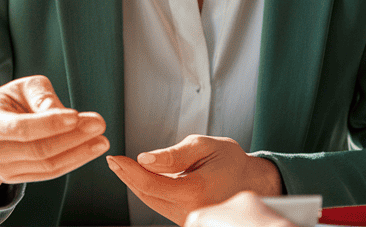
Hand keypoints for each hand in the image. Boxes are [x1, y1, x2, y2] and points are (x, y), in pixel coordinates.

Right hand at [0, 75, 108, 196]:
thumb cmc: (5, 106)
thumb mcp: (18, 89)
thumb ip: (41, 96)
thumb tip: (62, 112)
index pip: (22, 128)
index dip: (50, 123)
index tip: (76, 116)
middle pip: (38, 149)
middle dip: (73, 137)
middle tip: (98, 124)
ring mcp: (4, 170)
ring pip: (47, 165)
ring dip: (78, 152)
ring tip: (101, 140)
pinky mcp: (17, 179)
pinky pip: (49, 173)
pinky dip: (73, 161)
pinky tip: (91, 149)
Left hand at [106, 135, 283, 224]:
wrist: (251, 181)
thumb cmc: (229, 160)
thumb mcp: (204, 146)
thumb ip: (174, 155)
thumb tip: (145, 159)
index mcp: (195, 191)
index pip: (150, 184)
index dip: (129, 171)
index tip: (114, 158)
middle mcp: (190, 211)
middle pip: (147, 195)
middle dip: (128, 177)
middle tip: (114, 161)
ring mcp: (188, 219)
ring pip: (152, 202)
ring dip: (137, 184)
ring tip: (124, 166)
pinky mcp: (187, 221)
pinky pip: (161, 205)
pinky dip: (151, 191)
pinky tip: (144, 177)